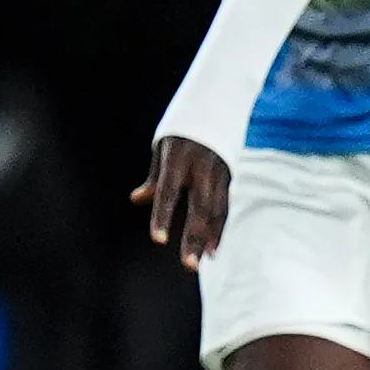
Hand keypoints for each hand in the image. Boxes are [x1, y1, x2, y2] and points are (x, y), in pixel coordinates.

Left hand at [136, 135, 232, 267]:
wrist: (221, 104)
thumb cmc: (183, 129)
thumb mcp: (163, 148)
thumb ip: (154, 177)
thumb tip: (138, 200)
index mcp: (180, 159)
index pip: (168, 192)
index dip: (163, 216)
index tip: (158, 240)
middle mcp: (203, 168)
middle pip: (199, 208)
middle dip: (194, 238)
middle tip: (189, 265)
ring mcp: (221, 173)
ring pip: (217, 210)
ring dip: (211, 237)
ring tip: (205, 260)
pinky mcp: (231, 176)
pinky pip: (226, 206)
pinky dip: (221, 227)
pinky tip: (215, 247)